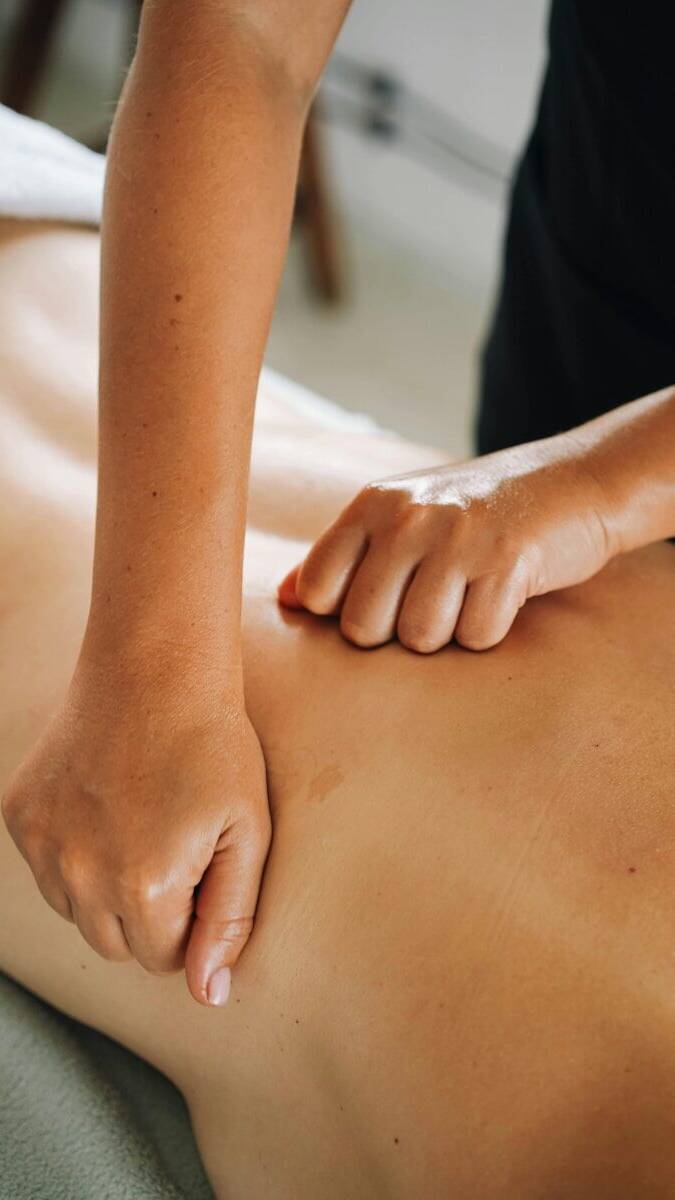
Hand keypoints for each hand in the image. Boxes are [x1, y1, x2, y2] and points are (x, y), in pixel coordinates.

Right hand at [1, 652, 269, 1005]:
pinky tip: (107, 805)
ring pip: (77, 911)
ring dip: (107, 889)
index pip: (163, 957)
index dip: (191, 921)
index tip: (204, 871)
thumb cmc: (215, 748)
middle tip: (176, 848)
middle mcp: (81, 876)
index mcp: (143, 887)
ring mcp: (42, 845)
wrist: (155, 668)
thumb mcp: (248, 833)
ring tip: (142, 825)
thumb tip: (208, 996)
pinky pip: (49, 867)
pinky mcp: (20, 815)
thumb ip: (229, 920)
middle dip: (149, 914)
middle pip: (115, 943)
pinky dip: (75, 852)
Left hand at [278, 432, 615, 651]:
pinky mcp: (509, 561)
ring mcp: (459, 538)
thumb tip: (285, 599)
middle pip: (364, 628)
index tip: (381, 601)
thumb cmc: (474, 512)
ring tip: (467, 597)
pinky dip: (490, 632)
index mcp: (372, 505)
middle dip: (396, 634)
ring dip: (447, 635)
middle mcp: (408, 517)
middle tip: (432, 602)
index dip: (343, 614)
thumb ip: (342, 556)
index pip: (318, 590)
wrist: (574, 482)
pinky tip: (501, 596)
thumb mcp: (401, 516)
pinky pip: (476, 637)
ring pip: (419, 639)